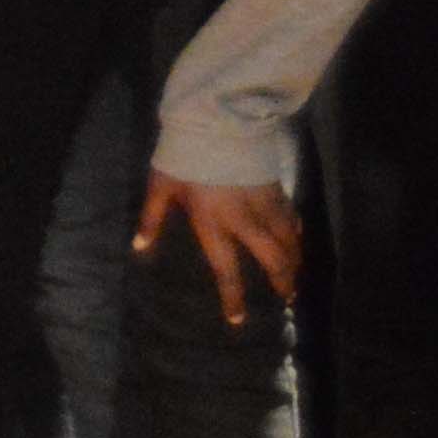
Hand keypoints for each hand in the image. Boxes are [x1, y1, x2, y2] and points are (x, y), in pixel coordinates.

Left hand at [135, 168, 304, 325]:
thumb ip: (152, 217)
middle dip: (282, 280)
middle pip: (272, 258)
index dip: (233, 297)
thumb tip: (138, 248)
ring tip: (297, 277)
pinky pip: (291, 216)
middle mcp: (244, 218)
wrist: (216, 117)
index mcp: (213, 222)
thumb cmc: (183, 154)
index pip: (226, 269)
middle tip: (288, 298)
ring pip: (288, 239)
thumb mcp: (161, 184)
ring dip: (294, 261)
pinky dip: (297, 232)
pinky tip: (299, 240)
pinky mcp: (275, 186)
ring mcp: (264, 202)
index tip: (238, 320)